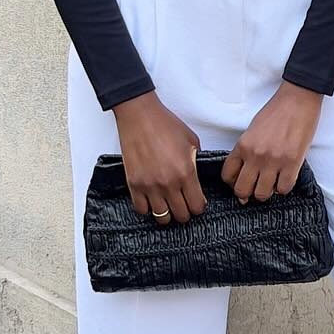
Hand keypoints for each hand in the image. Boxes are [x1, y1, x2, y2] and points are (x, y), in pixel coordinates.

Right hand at [112, 92, 207, 222]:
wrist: (139, 116)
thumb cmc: (164, 124)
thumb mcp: (191, 141)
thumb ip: (195, 162)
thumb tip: (196, 177)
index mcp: (186, 172)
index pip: (196, 206)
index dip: (199, 207)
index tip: (197, 202)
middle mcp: (168, 183)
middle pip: (181, 215)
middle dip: (185, 212)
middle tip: (183, 204)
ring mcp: (149, 185)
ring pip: (161, 217)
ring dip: (167, 213)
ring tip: (167, 204)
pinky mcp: (134, 183)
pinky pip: (141, 209)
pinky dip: (147, 208)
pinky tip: (151, 199)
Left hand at [221, 81, 322, 201]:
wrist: (297, 100)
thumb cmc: (275, 113)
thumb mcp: (252, 130)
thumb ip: (246, 150)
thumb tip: (246, 172)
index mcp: (242, 145)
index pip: (228, 176)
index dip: (233, 184)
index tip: (240, 182)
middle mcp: (255, 155)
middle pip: (242, 190)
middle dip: (247, 194)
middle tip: (254, 188)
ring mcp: (274, 160)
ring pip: (262, 194)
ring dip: (266, 193)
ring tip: (271, 184)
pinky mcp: (293, 163)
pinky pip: (284, 189)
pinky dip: (283, 188)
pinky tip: (284, 178)